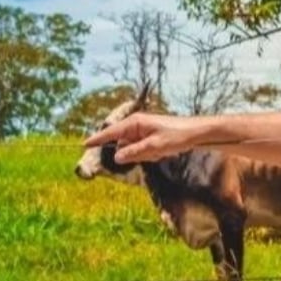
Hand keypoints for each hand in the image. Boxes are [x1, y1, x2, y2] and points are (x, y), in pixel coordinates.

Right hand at [83, 113, 201, 162]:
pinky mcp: (151, 138)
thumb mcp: (154, 147)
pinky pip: (143, 151)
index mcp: (135, 122)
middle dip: (135, 153)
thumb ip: (134, 152)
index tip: (84, 145)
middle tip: (153, 151)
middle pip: (124, 145)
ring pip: (134, 151)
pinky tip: (164, 151)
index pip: (111, 132)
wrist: (197, 133)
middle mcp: (137, 125)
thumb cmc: (177, 136)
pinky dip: (151, 154)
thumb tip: (116, 157)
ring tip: (161, 150)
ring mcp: (144, 132)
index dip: (98, 139)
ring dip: (145, 155)